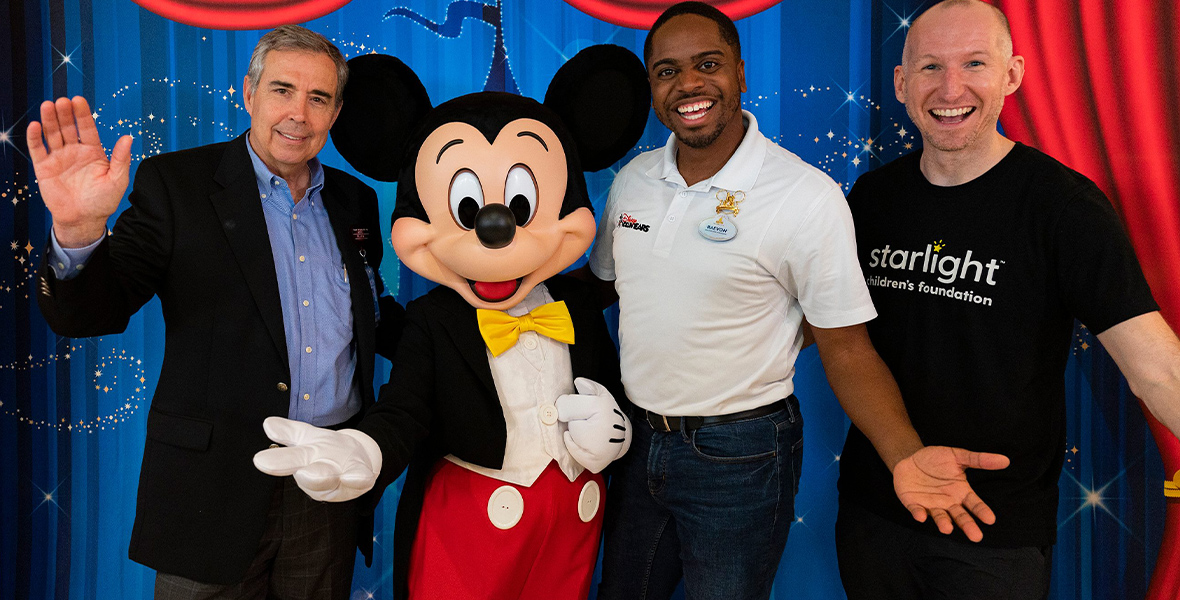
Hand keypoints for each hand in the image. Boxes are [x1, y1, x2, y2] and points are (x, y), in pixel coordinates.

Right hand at [26, 96, 133, 246]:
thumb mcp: (117, 180)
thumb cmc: (103, 201)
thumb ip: (121, 159)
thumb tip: (128, 137)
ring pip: (52, 134)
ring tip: (48, 106)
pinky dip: (35, 138)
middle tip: (62, 101)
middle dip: (64, 114)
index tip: (79, 100)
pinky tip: (35, 125)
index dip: (82, 114)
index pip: (87, 128)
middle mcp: (74, 151)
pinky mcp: (44, 168)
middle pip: (67, 127)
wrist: (83, 220)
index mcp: (92, 152)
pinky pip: (38, 150)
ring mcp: (58, 158)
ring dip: (49, 120)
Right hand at [252, 417, 382, 501]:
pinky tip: (355, 477)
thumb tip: (267, 424)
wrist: (357, 458)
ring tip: (312, 473)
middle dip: (307, 475)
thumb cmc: (327, 451)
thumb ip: (288, 431)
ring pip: (332, 479)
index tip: (259, 460)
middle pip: (312, 476)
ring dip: (323, 477)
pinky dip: (357, 479)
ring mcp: (340, 476)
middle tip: (299, 472)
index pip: (290, 460)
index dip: (276, 462)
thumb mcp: (307, 437)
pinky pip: (359, 479)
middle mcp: (320, 473)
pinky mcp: (360, 477)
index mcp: (305, 461)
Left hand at [556, 377, 630, 472]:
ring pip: (569, 437)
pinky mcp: (594, 462)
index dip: (565, 405)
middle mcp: (601, 429)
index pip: (565, 406)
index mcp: (600, 408)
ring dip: (572, 433)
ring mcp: (598, 448)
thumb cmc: (607, 415)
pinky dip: (574, 446)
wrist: (620, 438)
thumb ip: (589, 387)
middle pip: (566, 422)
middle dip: (571, 419)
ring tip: (587, 431)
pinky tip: (585, 442)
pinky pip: (572, 452)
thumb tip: (578, 382)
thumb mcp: (602, 395)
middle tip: (585, 420)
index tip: (571, 407)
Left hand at [892, 446, 1009, 541]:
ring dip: (943, 523)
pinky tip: (921, 516)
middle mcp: (948, 502)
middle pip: (960, 516)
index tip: (990, 519)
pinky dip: (919, 514)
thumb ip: (979, 460)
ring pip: (940, 517)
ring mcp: (931, 504)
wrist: (910, 458)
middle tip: (976, 537)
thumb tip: (1005, 460)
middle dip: (967, 526)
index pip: (974, 504)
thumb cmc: (936, 459)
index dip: (982, 511)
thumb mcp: (958, 456)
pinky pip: (917, 510)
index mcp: (961, 492)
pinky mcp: (914, 504)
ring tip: (948, 529)